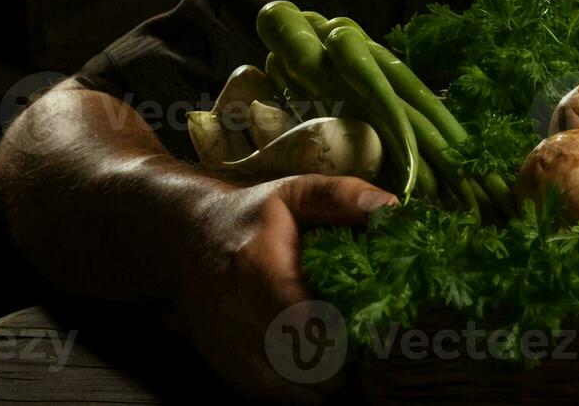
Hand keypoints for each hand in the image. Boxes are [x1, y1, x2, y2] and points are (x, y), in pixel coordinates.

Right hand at [168, 174, 396, 402]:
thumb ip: (344, 195)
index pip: (302, 317)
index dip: (341, 334)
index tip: (372, 331)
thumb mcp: (296, 191)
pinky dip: (295, 392)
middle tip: (367, 351)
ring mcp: (225, 340)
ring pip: (281, 384)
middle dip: (340, 362)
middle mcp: (236, 309)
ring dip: (321, 383)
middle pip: (297, 357)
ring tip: (347, 367)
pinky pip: (264, 391)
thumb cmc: (253, 215)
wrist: (186, 238)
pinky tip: (318, 377)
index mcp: (259, 264)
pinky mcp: (221, 360)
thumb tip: (392, 210)